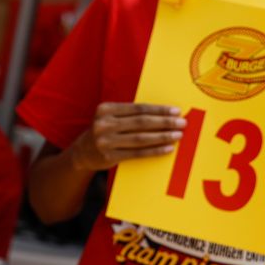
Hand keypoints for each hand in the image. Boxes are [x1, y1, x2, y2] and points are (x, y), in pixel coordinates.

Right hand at [70, 102, 184, 171]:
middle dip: (164, 122)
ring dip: (162, 136)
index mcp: (105, 109)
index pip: (138, 108)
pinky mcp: (109, 156)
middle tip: (182, 123)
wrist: (82, 152)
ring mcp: (105, 141)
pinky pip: (137, 153)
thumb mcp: (110, 117)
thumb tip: (163, 114)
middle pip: (141, 122)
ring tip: (178, 135)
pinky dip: (154, 151)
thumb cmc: (104, 131)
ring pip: (141, 138)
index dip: (158, 109)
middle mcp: (103, 124)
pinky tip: (168, 148)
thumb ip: (130, 114)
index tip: (176, 111)